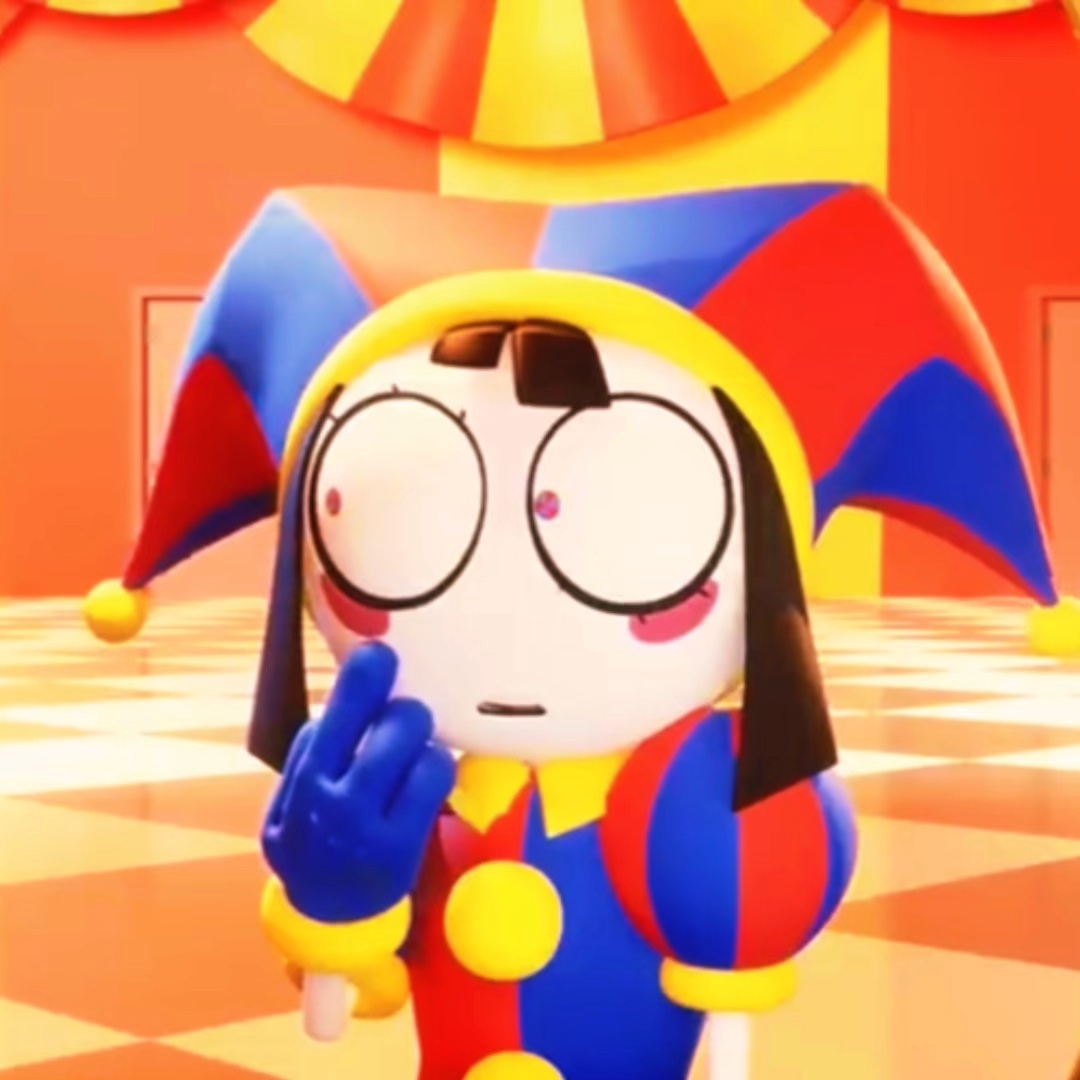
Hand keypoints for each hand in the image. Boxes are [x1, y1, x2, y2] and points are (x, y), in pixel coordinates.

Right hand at [261, 642, 455, 923]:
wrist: (326, 917)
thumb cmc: (313, 838)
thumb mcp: (291, 798)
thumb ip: (313, 750)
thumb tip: (345, 695)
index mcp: (305, 781)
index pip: (336, 714)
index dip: (362, 678)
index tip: (379, 652)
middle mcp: (334, 801)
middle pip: (390, 721)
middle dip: (402, 708)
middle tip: (403, 715)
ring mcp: (370, 824)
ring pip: (417, 745)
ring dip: (421, 738)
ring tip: (410, 752)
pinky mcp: (402, 844)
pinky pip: (435, 777)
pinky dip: (436, 767)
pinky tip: (425, 776)